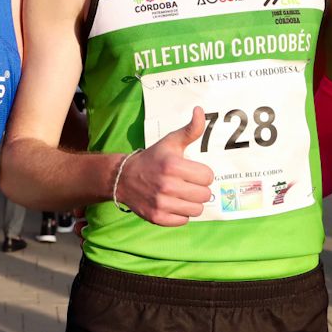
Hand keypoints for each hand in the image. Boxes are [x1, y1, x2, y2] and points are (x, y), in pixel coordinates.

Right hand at [115, 106, 216, 226]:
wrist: (123, 178)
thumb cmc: (152, 159)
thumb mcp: (171, 142)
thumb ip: (190, 130)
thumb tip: (200, 111)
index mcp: (173, 165)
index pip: (208, 176)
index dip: (202, 174)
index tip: (192, 171)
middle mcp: (167, 185)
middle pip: (204, 195)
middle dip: (199, 189)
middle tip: (187, 183)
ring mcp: (161, 203)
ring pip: (197, 210)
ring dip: (192, 203)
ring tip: (181, 194)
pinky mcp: (157, 217)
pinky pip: (184, 221)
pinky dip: (181, 214)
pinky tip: (172, 204)